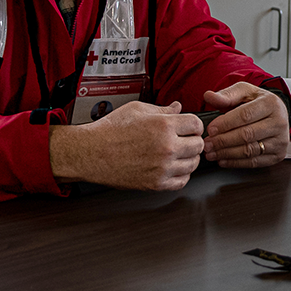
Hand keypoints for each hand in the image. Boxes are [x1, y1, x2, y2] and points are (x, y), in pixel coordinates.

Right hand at [50, 100, 203, 190]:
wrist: (91, 153)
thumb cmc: (110, 130)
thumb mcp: (138, 110)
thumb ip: (162, 110)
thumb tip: (178, 107)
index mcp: (164, 125)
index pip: (197, 124)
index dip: (193, 125)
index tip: (188, 128)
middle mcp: (167, 146)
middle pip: (199, 145)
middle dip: (193, 140)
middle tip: (184, 140)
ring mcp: (162, 167)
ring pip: (193, 164)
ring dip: (189, 158)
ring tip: (178, 153)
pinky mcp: (156, 183)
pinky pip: (182, 181)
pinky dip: (181, 175)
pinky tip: (173, 167)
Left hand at [200, 82, 288, 166]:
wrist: (277, 114)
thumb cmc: (259, 102)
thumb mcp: (244, 92)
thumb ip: (227, 95)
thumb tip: (209, 96)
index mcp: (271, 104)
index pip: (245, 115)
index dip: (225, 124)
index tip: (211, 129)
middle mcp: (279, 122)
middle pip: (247, 135)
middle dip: (223, 141)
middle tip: (207, 143)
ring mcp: (280, 140)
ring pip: (249, 151)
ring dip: (226, 153)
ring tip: (211, 152)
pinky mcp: (278, 155)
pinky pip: (254, 162)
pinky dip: (235, 163)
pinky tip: (223, 160)